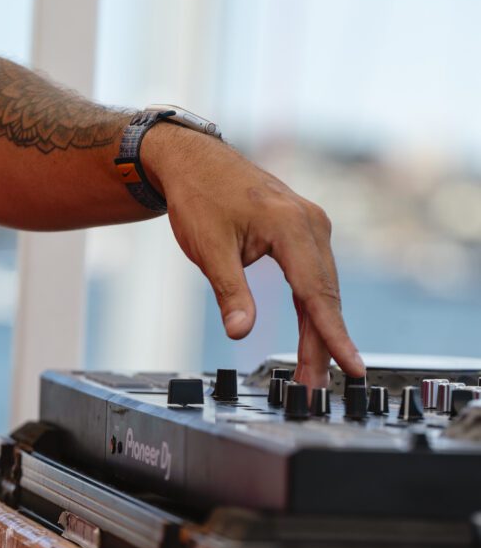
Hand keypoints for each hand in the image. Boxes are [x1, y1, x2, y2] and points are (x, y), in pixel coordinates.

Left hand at [142, 124, 364, 388]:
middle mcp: (310, 222)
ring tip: (311, 369)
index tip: (353, 368)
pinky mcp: (301, 228)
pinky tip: (313, 328)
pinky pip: (313, 272)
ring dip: (318, 327)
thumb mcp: (209, 249)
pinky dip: (312, 303)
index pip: (316, 291)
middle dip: (321, 343)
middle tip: (313, 386)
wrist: (194, 162)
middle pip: (323, 293)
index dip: (333, 335)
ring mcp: (309, 223)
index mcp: (290, 225)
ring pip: (321, 285)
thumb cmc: (200, 197)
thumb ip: (230, 293)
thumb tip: (241, 334)